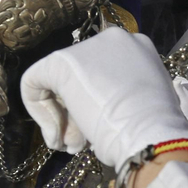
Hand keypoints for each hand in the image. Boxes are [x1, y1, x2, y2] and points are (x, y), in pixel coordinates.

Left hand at [19, 27, 187, 168]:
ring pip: (60, 83)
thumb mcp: (142, 106)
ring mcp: (87, 48)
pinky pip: (35, 81)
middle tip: (80, 144)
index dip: (97, 106)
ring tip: (71, 146)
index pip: (104, 75)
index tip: (97, 132)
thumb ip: (122, 98)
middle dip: (76, 115)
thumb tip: (94, 112)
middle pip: (81, 78)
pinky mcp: (61, 61)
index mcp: (138, 49)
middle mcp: (113, 40)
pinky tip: (55, 135)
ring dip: (63, 119)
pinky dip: (39, 111)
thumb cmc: (153, 130)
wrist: (151, 133)